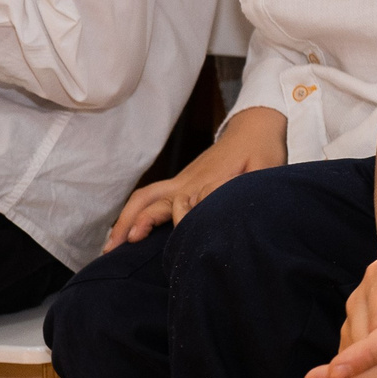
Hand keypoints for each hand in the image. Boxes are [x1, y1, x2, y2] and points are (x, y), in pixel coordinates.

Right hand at [103, 108, 287, 248]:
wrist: (255, 127)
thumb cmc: (262, 150)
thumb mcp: (266, 168)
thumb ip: (253, 185)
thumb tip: (234, 205)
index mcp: (206, 183)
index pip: (181, 209)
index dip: (173, 226)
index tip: (158, 242)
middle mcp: (187, 183)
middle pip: (151, 202)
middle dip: (131, 224)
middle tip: (114, 251)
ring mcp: (182, 181)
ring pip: (145, 198)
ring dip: (126, 219)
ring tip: (110, 246)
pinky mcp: (182, 181)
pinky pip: (151, 196)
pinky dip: (135, 212)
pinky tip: (129, 231)